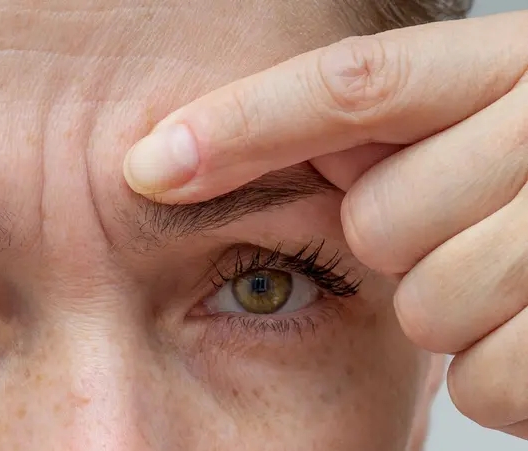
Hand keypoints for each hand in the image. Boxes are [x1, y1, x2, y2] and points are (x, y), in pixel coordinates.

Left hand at [122, 11, 527, 437]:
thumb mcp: (491, 123)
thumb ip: (393, 128)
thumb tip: (248, 158)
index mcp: (520, 67)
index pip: (356, 86)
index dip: (240, 125)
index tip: (145, 166)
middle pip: (381, 221)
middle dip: (402, 241)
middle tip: (470, 230)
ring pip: (429, 305)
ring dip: (456, 308)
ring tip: (521, 280)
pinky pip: (487, 380)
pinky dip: (505, 373)